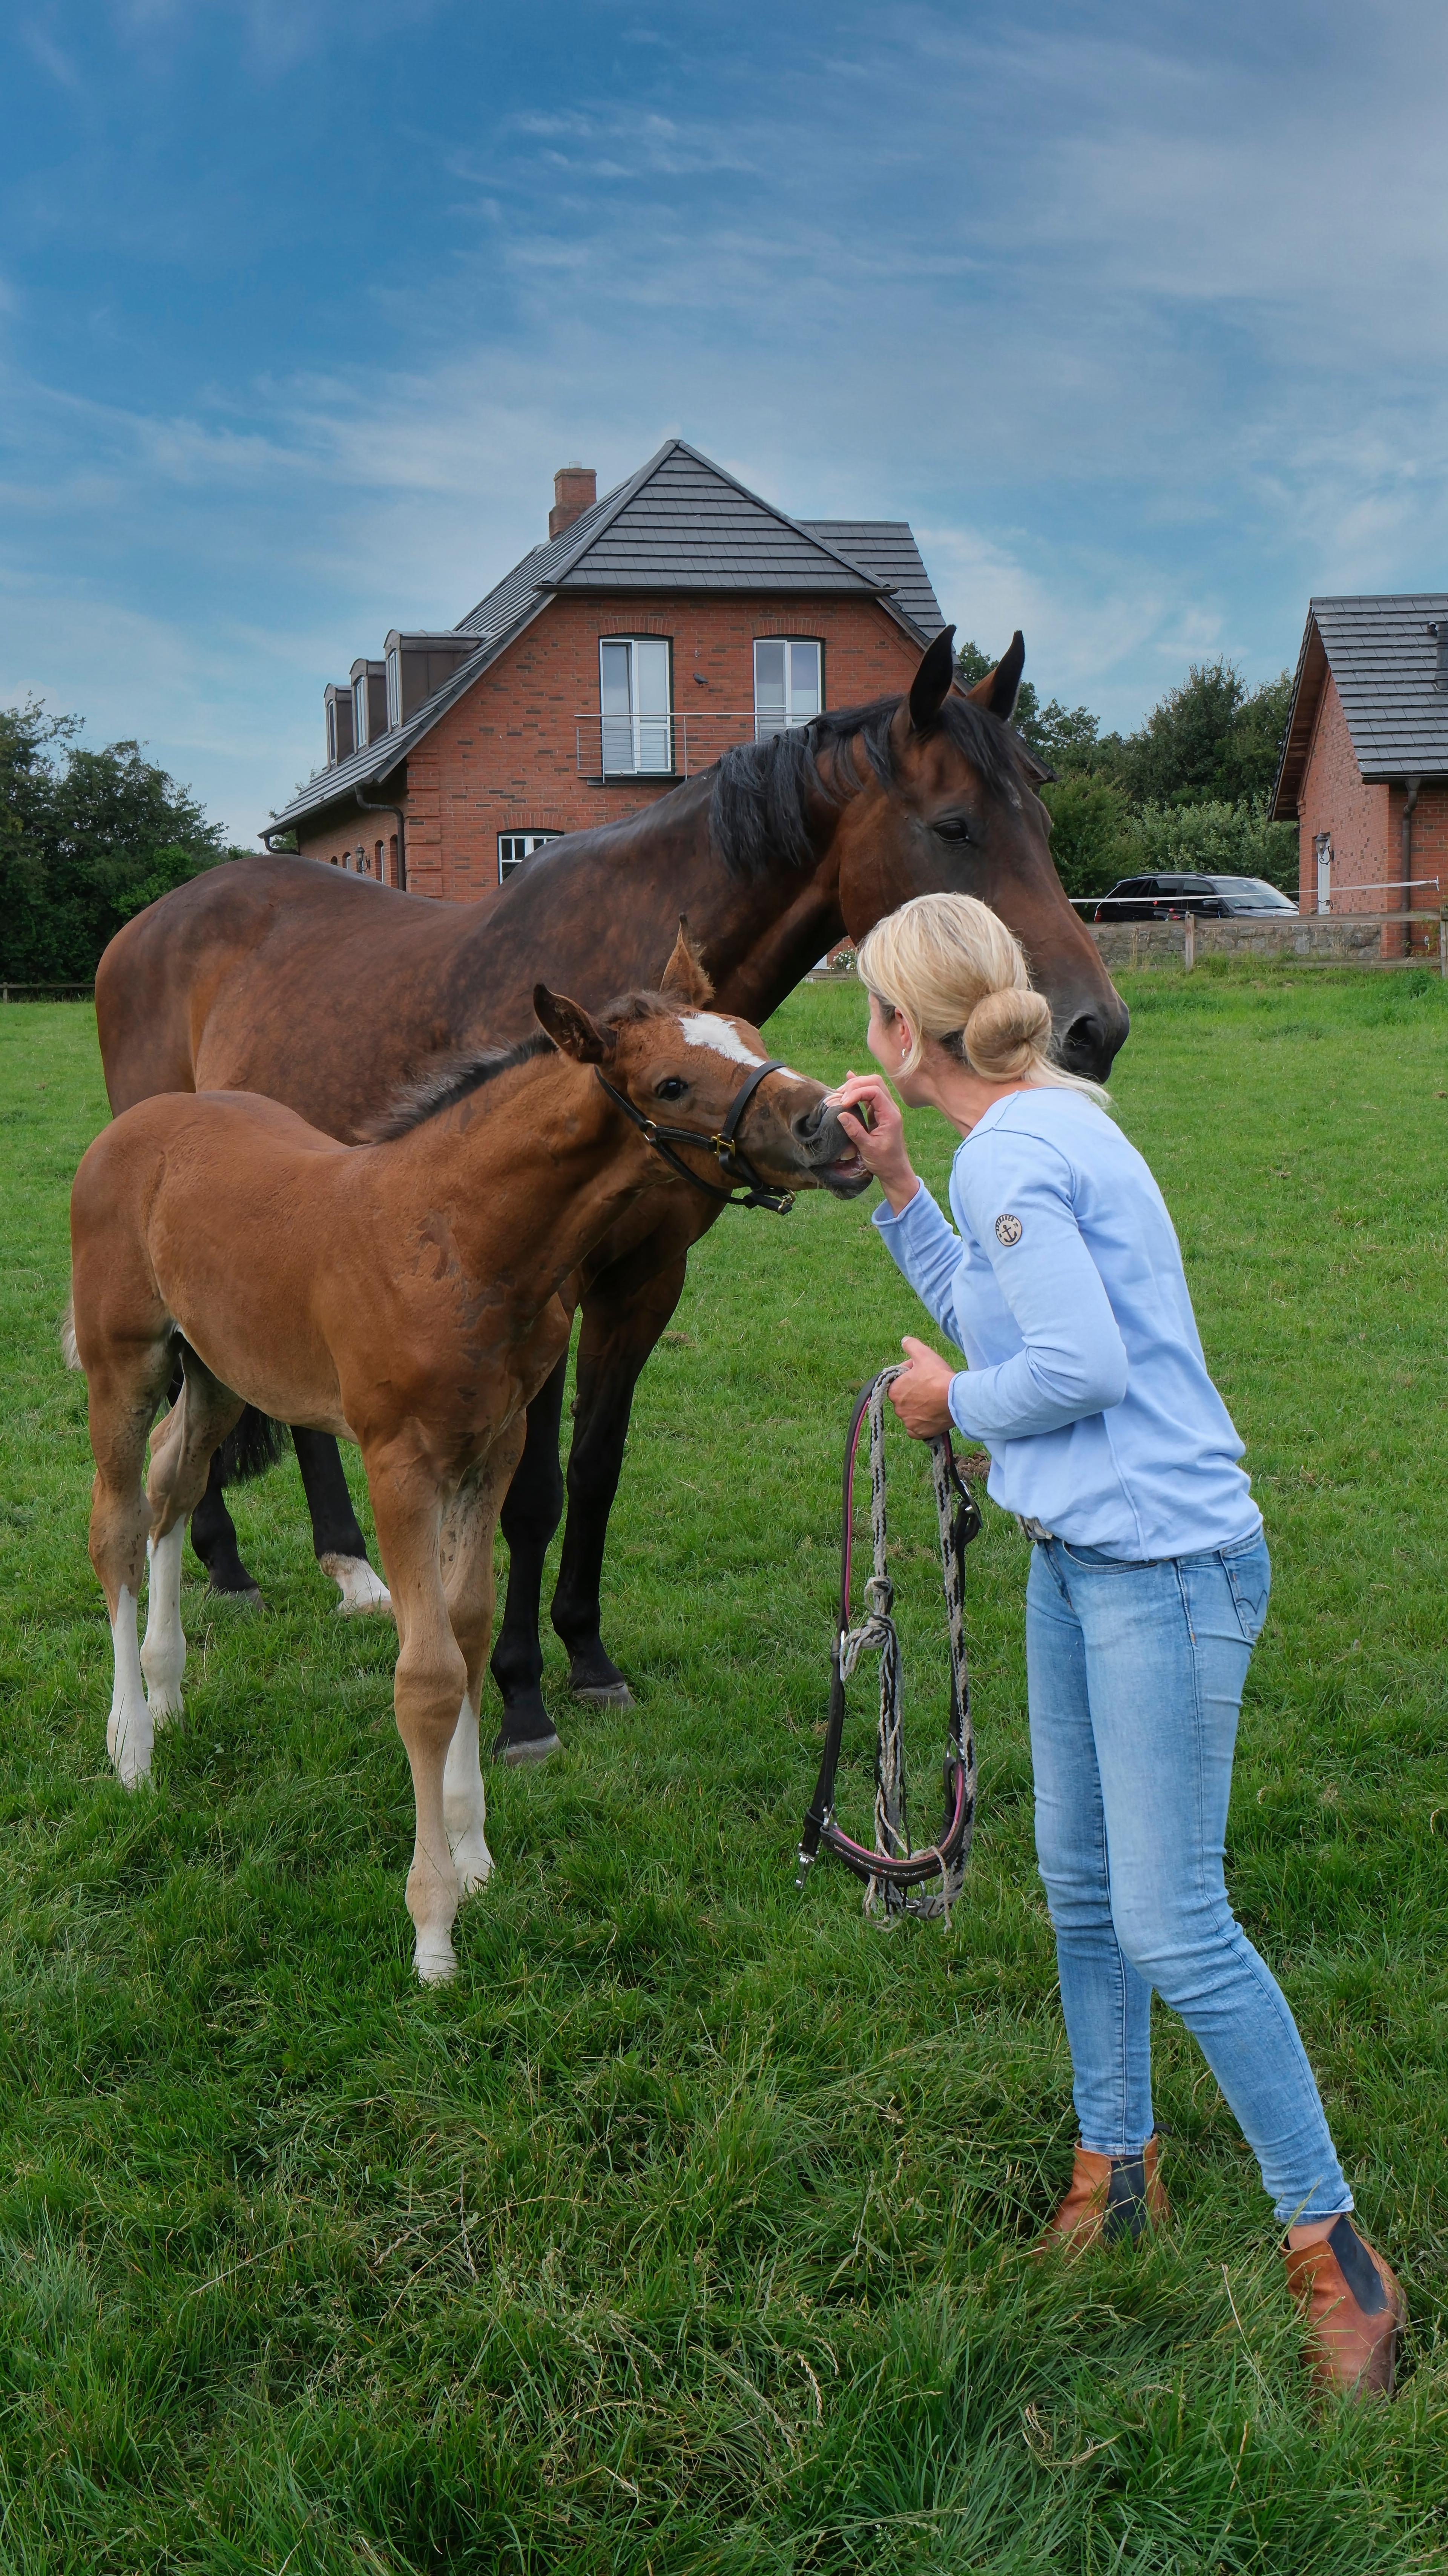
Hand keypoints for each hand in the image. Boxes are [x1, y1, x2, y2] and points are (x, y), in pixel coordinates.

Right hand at [828, 1072, 917, 1211]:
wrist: (894, 1170)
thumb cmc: (883, 1162)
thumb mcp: (868, 1148)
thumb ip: (855, 1131)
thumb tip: (840, 1114)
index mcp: (890, 1115)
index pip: (874, 1091)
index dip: (856, 1093)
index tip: (843, 1104)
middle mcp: (890, 1108)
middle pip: (875, 1083)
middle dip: (855, 1085)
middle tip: (839, 1096)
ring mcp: (885, 1109)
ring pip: (872, 1086)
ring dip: (855, 1086)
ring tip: (839, 1094)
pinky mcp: (879, 1113)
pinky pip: (870, 1095)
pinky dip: (858, 1089)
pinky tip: (848, 1079)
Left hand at [888, 1336, 956, 1437]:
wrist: (957, 1398)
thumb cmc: (938, 1376)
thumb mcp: (924, 1354)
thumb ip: (911, 1345)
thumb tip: (904, 1340)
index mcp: (894, 1390)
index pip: (898, 1383)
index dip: (909, 1376)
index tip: (921, 1373)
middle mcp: (898, 1408)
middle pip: (904, 1399)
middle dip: (913, 1393)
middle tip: (929, 1387)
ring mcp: (908, 1422)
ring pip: (910, 1414)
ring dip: (918, 1408)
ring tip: (933, 1400)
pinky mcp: (919, 1433)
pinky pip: (915, 1429)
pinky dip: (921, 1424)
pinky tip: (930, 1416)